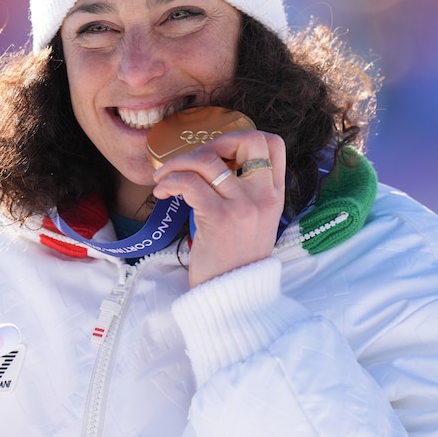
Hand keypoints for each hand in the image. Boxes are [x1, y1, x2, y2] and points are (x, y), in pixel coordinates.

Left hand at [152, 129, 285, 287]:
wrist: (232, 300)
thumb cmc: (234, 262)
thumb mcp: (254, 224)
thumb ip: (246, 195)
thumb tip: (216, 166)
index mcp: (275, 195)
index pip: (273, 144)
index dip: (243, 137)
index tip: (219, 153)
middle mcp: (264, 196)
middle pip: (248, 139)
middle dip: (213, 142)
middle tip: (191, 160)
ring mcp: (243, 206)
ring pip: (209, 159)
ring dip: (179, 162)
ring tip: (164, 178)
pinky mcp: (218, 218)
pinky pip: (190, 182)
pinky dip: (170, 181)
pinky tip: (162, 193)